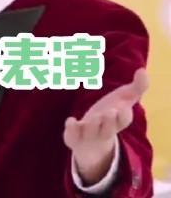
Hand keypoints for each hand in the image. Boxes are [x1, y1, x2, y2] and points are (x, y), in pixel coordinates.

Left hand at [63, 68, 148, 184]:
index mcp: (117, 122)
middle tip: (110, 111)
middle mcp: (103, 131)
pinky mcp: (74, 138)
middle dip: (110, 121)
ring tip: (94, 117)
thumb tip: (143, 70)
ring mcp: (88, 136)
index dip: (124, 115)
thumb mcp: (123, 101)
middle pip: (109, 129)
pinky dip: (72, 129)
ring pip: (91, 132)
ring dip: (92, 125)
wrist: (91, 144)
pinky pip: (72, 136)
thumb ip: (135, 88)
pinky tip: (71, 120)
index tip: (124, 107)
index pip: (123, 121)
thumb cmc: (109, 117)